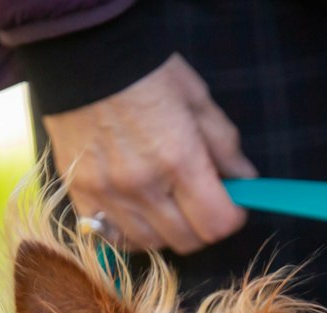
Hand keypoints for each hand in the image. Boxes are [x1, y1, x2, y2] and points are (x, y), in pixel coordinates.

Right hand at [42, 54, 257, 253]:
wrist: (84, 54)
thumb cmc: (147, 71)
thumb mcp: (197, 99)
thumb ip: (225, 146)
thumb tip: (245, 181)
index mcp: (179, 159)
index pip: (217, 223)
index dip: (232, 217)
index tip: (232, 205)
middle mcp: (142, 185)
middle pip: (188, 240)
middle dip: (203, 226)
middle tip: (201, 203)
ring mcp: (108, 193)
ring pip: (151, 245)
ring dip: (167, 232)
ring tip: (168, 206)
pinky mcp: (80, 193)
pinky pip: (111, 237)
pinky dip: (130, 233)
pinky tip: (137, 212)